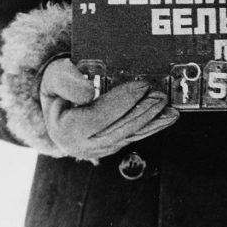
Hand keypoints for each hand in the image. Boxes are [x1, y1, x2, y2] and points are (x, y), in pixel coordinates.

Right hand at [39, 58, 178, 160]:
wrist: (57, 104)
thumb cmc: (57, 86)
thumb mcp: (55, 78)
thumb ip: (67, 82)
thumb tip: (89, 92)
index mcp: (67, 129)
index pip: (98, 117)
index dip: (122, 102)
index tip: (142, 86)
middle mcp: (82, 145)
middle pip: (118, 130)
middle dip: (143, 112)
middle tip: (161, 96)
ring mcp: (97, 149)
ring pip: (128, 137)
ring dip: (152, 123)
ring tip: (171, 112)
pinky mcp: (110, 146)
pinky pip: (132, 137)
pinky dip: (150, 128)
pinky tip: (165, 119)